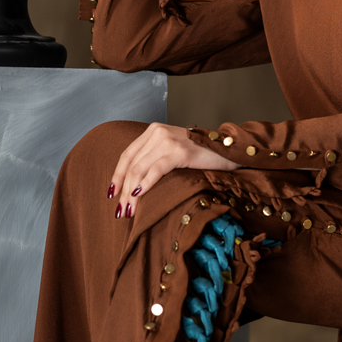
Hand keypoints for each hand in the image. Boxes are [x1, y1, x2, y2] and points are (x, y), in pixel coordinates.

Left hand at [110, 123, 238, 219]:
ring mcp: (169, 140)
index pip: (127, 154)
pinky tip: (139, 195)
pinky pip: (157, 169)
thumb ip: (155, 158)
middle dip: (123, 190)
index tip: (111, 194)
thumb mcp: (174, 151)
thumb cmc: (203, 155)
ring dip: (131, 193)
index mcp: (153, 131)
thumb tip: (135, 185)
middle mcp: (158, 132)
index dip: (117, 175)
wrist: (229, 149)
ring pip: (140, 169)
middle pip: (132, 164)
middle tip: (120, 211)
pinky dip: (145, 184)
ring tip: (129, 210)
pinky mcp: (180, 151)